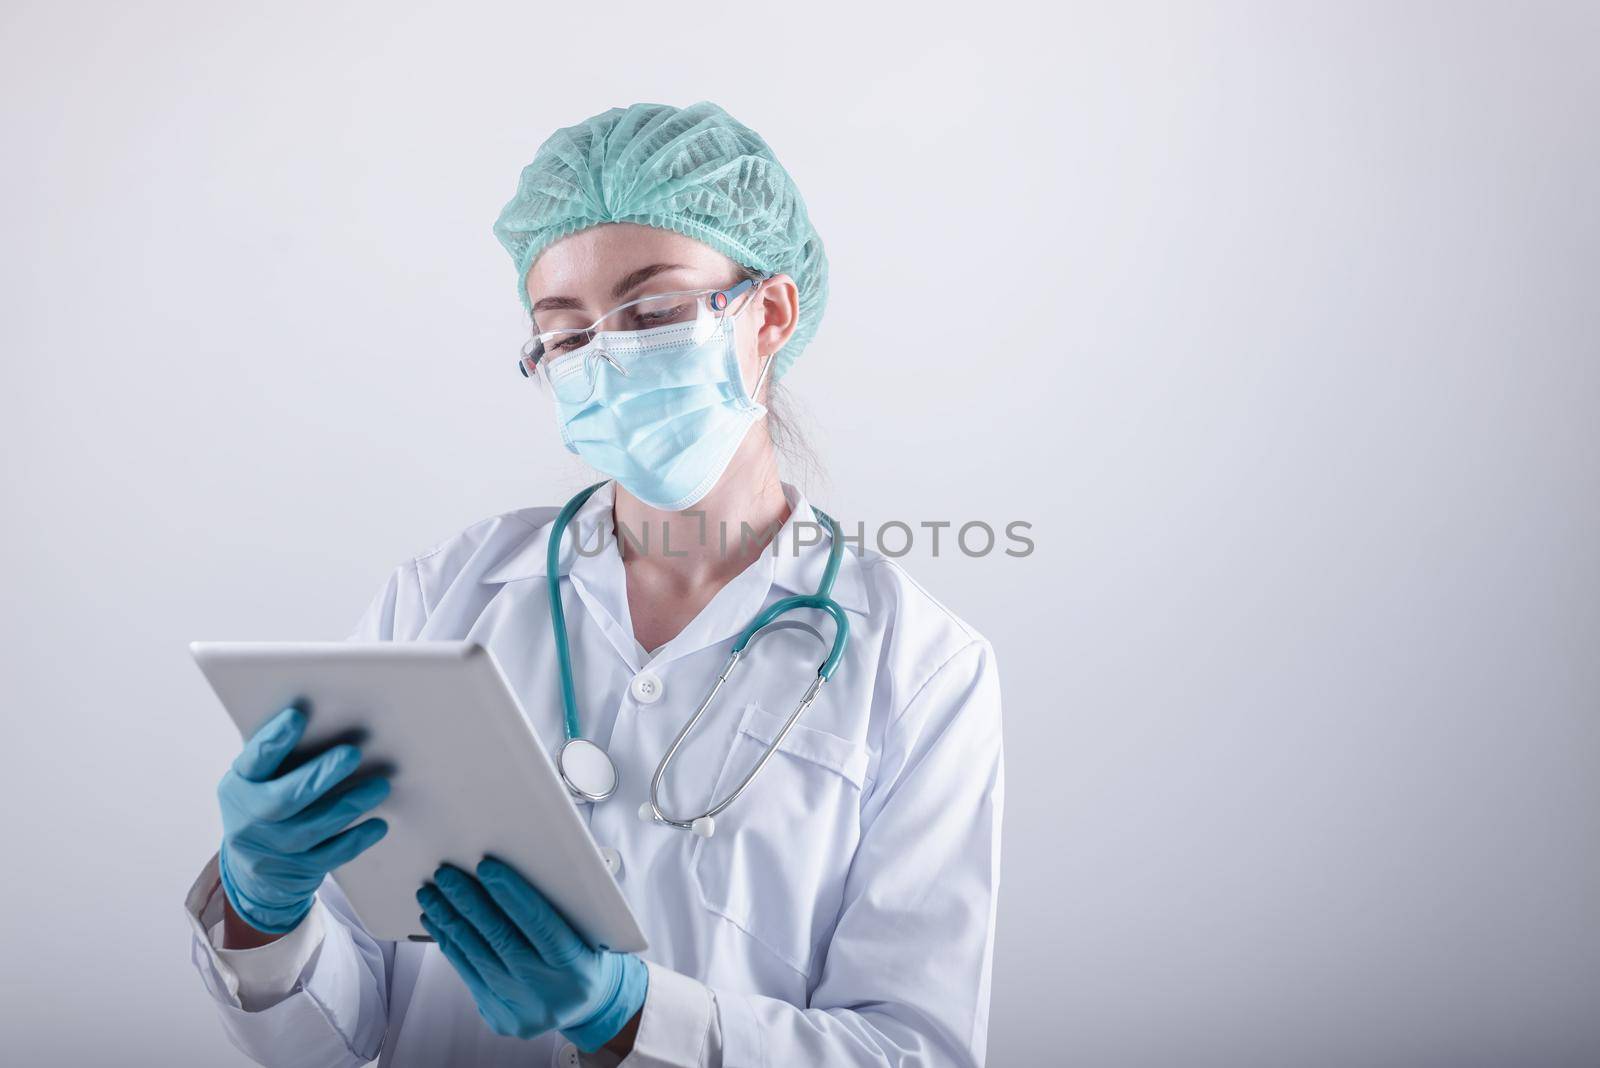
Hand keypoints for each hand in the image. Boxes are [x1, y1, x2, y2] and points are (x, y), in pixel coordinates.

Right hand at [217, 704, 390, 933]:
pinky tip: (378, 824)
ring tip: (380, 786)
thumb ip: (279, 759)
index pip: (253, 761)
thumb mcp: (256, 782)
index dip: (274, 740)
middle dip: (320, 775)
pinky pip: (330, 856)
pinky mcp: (295, 871)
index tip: (297, 716)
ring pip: (312, 828)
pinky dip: (356, 839)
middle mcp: (249, 820)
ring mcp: (271, 850)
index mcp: (238, 787)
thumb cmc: (263, 807)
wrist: (250, 873)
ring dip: (350, 805)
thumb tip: (326, 720)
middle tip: (352, 754)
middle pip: (285, 799)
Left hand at [417, 858, 647, 1052]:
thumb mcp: (590, 930)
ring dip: (450, 921)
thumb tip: (515, 867)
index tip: (487, 867)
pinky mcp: (499, 1017)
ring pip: (478, 958)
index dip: (513, 895)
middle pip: (502, 941)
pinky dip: (451, 944)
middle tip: (447, 874)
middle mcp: (550, 994)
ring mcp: (522, 1010)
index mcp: (579, 968)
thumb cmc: (591, 955)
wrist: (591, 1005)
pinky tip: (438, 921)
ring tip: (432, 894)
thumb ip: (560, 905)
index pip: (542, 926)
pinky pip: (468, 974)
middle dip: (469, 903)